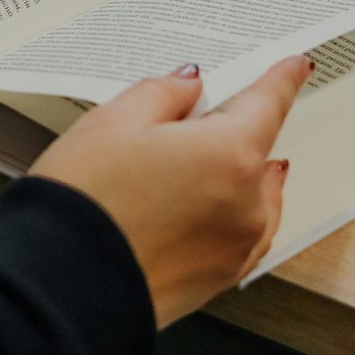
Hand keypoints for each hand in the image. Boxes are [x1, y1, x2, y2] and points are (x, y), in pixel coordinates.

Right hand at [31, 56, 309, 328]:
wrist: (59, 287)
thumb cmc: (84, 204)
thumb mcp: (114, 121)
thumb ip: (163, 93)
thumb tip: (189, 86)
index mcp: (231, 155)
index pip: (268, 105)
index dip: (281, 79)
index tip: (295, 68)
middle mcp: (247, 205)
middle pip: (254, 151)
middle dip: (227, 133)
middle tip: (183, 122)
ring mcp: (235, 249)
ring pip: (250, 196)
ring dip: (228, 176)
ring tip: (177, 169)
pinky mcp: (217, 281)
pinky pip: (238, 234)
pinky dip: (223, 213)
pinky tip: (188, 208)